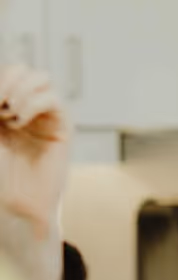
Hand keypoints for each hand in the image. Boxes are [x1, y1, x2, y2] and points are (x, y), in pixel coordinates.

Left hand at [0, 64, 69, 279]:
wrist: (19, 204)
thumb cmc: (1, 177)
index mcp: (4, 109)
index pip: (5, 75)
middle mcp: (25, 108)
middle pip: (22, 69)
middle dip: (6, 79)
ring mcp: (45, 117)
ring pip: (40, 78)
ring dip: (20, 89)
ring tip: (8, 112)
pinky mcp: (62, 127)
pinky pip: (53, 100)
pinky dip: (32, 104)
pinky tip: (19, 121)